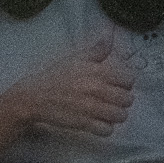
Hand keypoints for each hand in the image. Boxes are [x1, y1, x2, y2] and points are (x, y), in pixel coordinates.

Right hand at [10, 37, 136, 137]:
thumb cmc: (56, 77)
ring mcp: (90, 108)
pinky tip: (98, 122)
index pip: (129, 79)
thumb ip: (97, 49)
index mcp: (97, 71)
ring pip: (121, 116)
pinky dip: (105, 128)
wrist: (34, 97)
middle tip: (112, 100)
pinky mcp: (83, 123)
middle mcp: (96, 89)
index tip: (117, 84)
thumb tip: (110, 32)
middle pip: (127, 99)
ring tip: (107, 112)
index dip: (125, 83)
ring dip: (116, 115)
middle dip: (122, 100)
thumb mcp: (76, 59)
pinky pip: (107, 130)